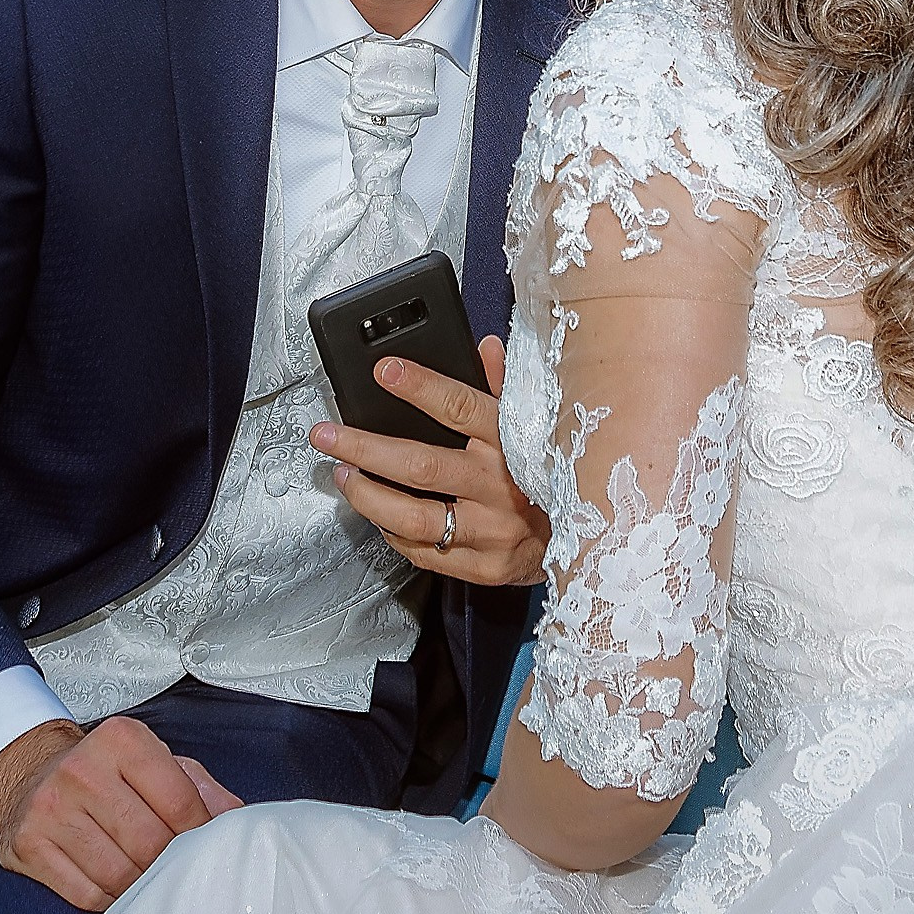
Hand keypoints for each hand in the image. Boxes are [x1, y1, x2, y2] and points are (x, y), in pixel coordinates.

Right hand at [0, 717, 241, 911]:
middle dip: (168, 862)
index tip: (201, 844)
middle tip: (171, 863)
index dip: (200, 834)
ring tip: (143, 872)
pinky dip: (108, 898)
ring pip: (118, 874)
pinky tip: (112, 881)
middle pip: (151, 844)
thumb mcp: (153, 760)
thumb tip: (234, 819)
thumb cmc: (103, 770)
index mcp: (122, 740)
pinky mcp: (28, 844)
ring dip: (139, 884)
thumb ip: (198, 786)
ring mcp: (51, 808)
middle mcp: (82, 770)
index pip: (181, 803)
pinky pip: (85, 893)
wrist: (30, 770)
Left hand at [310, 335, 549, 585]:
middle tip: (327, 435)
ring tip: (342, 475)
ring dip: (367, 495)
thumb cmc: (547, 472)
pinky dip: (392, 532)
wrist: (587, 540)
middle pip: (420, 467)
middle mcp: (500, 487)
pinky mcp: (483, 567)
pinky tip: (376, 515)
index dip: (420, 387)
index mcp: (514, 442)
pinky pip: (423, 553)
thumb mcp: (534, 425)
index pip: (461, 407)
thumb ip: (504, 387)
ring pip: (414, 517)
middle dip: (364, 448)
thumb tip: (483, 346)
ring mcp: (491, 531)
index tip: (383, 371)